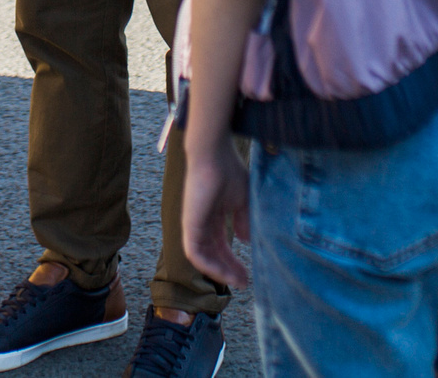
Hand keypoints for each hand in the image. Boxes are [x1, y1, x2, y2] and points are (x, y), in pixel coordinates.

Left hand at [181, 137, 250, 289]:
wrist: (214, 154)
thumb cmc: (228, 170)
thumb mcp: (242, 199)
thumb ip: (244, 219)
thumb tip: (246, 240)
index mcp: (213, 216)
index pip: (221, 245)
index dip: (234, 260)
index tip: (248, 274)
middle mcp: (201, 222)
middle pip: (214, 254)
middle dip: (229, 269)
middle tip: (244, 283)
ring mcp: (194, 224)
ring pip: (204, 257)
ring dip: (220, 271)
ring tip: (238, 281)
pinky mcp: (189, 225)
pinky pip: (195, 253)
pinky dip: (209, 266)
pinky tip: (225, 273)